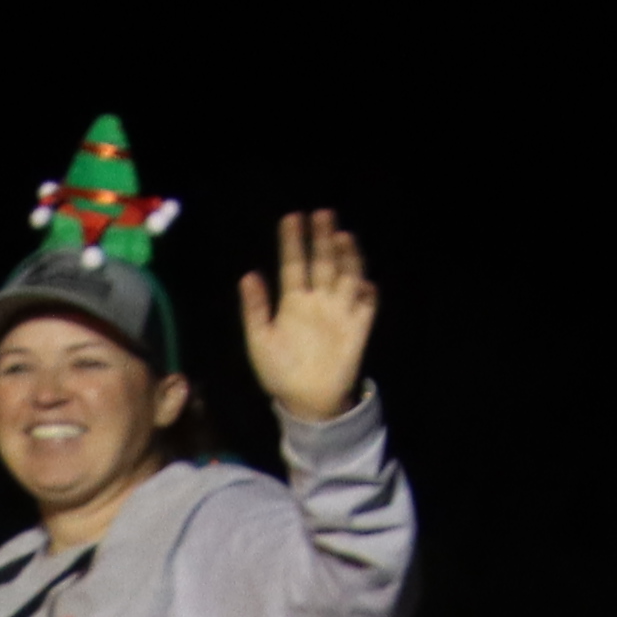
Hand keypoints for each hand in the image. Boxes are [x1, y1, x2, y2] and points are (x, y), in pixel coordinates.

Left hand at [239, 207, 376, 428]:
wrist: (305, 402)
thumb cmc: (279, 371)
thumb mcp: (259, 340)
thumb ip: (254, 308)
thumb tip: (248, 274)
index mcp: (293, 302)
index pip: (293, 264)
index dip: (293, 242)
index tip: (291, 218)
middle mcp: (318, 301)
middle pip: (322, 263)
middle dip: (322, 239)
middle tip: (322, 214)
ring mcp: (340, 313)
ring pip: (346, 277)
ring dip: (347, 258)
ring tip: (342, 237)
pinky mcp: (358, 329)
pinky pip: (366, 307)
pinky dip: (368, 294)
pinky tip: (365, 283)